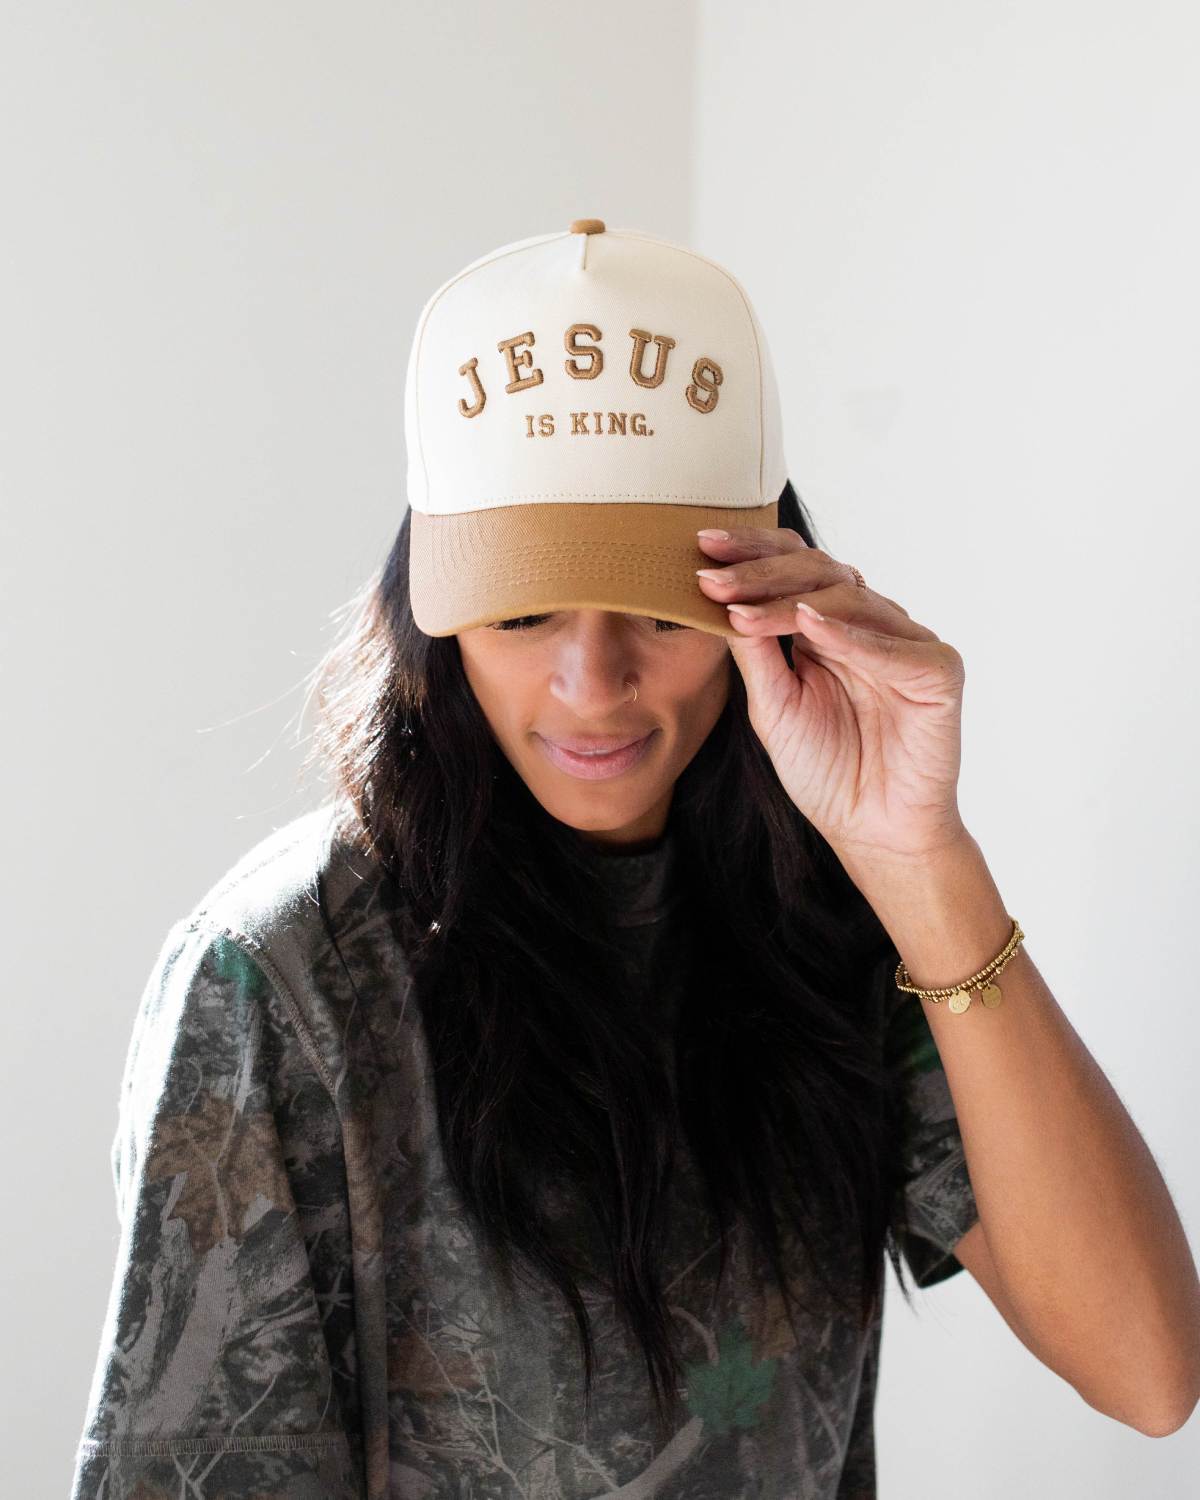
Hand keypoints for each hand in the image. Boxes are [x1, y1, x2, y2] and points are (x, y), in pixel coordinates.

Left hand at [696, 525, 969, 866]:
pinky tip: (809, 624)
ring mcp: (907, 643)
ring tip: (741, 610)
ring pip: (848, 599)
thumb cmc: (825, 769)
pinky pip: (892, 646)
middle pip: (819, 571)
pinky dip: (849, 634)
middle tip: (712, 577)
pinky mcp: (939, 671)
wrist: (872, 829)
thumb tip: (720, 594)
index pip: (795, 569)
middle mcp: (870, 625)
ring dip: (789, 601)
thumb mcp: (773, 704)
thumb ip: (755, 651)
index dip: (752, 552)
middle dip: (760, 572)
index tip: (701, 546)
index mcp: (831, 626)